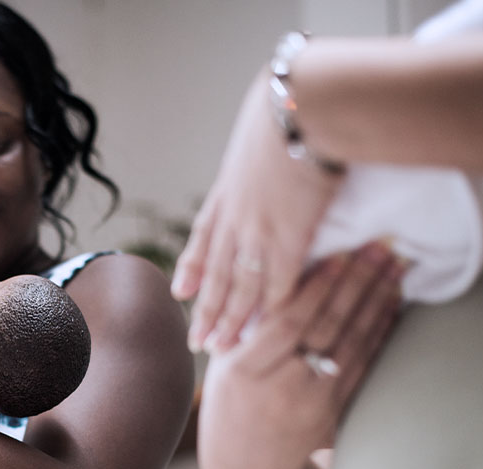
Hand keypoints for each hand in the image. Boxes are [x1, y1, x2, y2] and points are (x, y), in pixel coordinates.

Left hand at [173, 69, 343, 352]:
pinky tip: (265, 326)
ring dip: (231, 320)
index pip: (203, 239)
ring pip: (240, 287)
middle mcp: (235, 218)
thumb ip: (257, 159)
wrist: (303, 106)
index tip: (179, 292)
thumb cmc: (289, 109)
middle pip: (216, 274)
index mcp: (226, 193)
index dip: (191, 268)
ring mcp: (259, 230)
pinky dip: (271, 307)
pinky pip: (277, 282)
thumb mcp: (258, 134)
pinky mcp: (290, 237)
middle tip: (196, 342)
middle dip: (206, 310)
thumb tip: (265, 155)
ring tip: (221, 347)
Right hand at [197, 241, 402, 468]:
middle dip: (356, 284)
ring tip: (394, 266)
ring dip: (376, 300)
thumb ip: (247, 324)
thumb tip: (279, 268)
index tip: (337, 253)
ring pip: (352, 343)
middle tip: (380, 247)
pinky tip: (392, 304)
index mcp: (245, 371)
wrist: (246, 466)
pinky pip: (364, 365)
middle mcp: (281, 387)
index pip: (286, 322)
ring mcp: (313, 403)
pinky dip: (380, 331)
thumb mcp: (224, 362)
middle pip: (326, 327)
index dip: (315, 288)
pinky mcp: (336, 413)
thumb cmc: (230, 400)